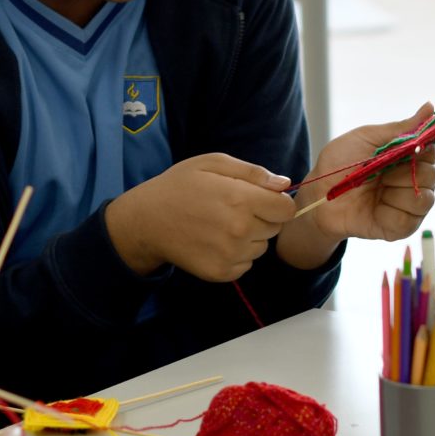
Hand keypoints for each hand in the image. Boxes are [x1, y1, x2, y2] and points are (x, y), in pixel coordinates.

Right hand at [106, 153, 295, 280]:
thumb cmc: (180, 186)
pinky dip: (236, 255)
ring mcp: (230, 254)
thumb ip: (253, 172)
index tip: (261, 200)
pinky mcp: (221, 272)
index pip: (287, 209)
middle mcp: (239, 230)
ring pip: (261, 247)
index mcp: (241, 199)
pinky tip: (215, 242)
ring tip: (220, 225)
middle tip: (233, 209)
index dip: (277, 202)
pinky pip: (246, 264)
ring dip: (249, 238)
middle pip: (275, 228)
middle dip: (262, 218)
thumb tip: (284, 184)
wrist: (147, 221)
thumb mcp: (213, 163)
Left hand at [278, 104, 434, 269]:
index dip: (422, 148)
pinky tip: (375, 208)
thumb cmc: (338, 164)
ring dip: (397, 192)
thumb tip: (430, 107)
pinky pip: (409, 221)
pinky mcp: (399, 227)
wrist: (317, 195)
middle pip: (432, 175)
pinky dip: (391, 213)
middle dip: (406, 171)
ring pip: (425, 199)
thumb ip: (401, 128)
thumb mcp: (367, 138)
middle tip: (381, 171)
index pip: (432, 149)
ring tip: (376, 190)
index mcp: (408, 156)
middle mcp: (414, 180)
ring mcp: (408, 205)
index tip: (406, 148)